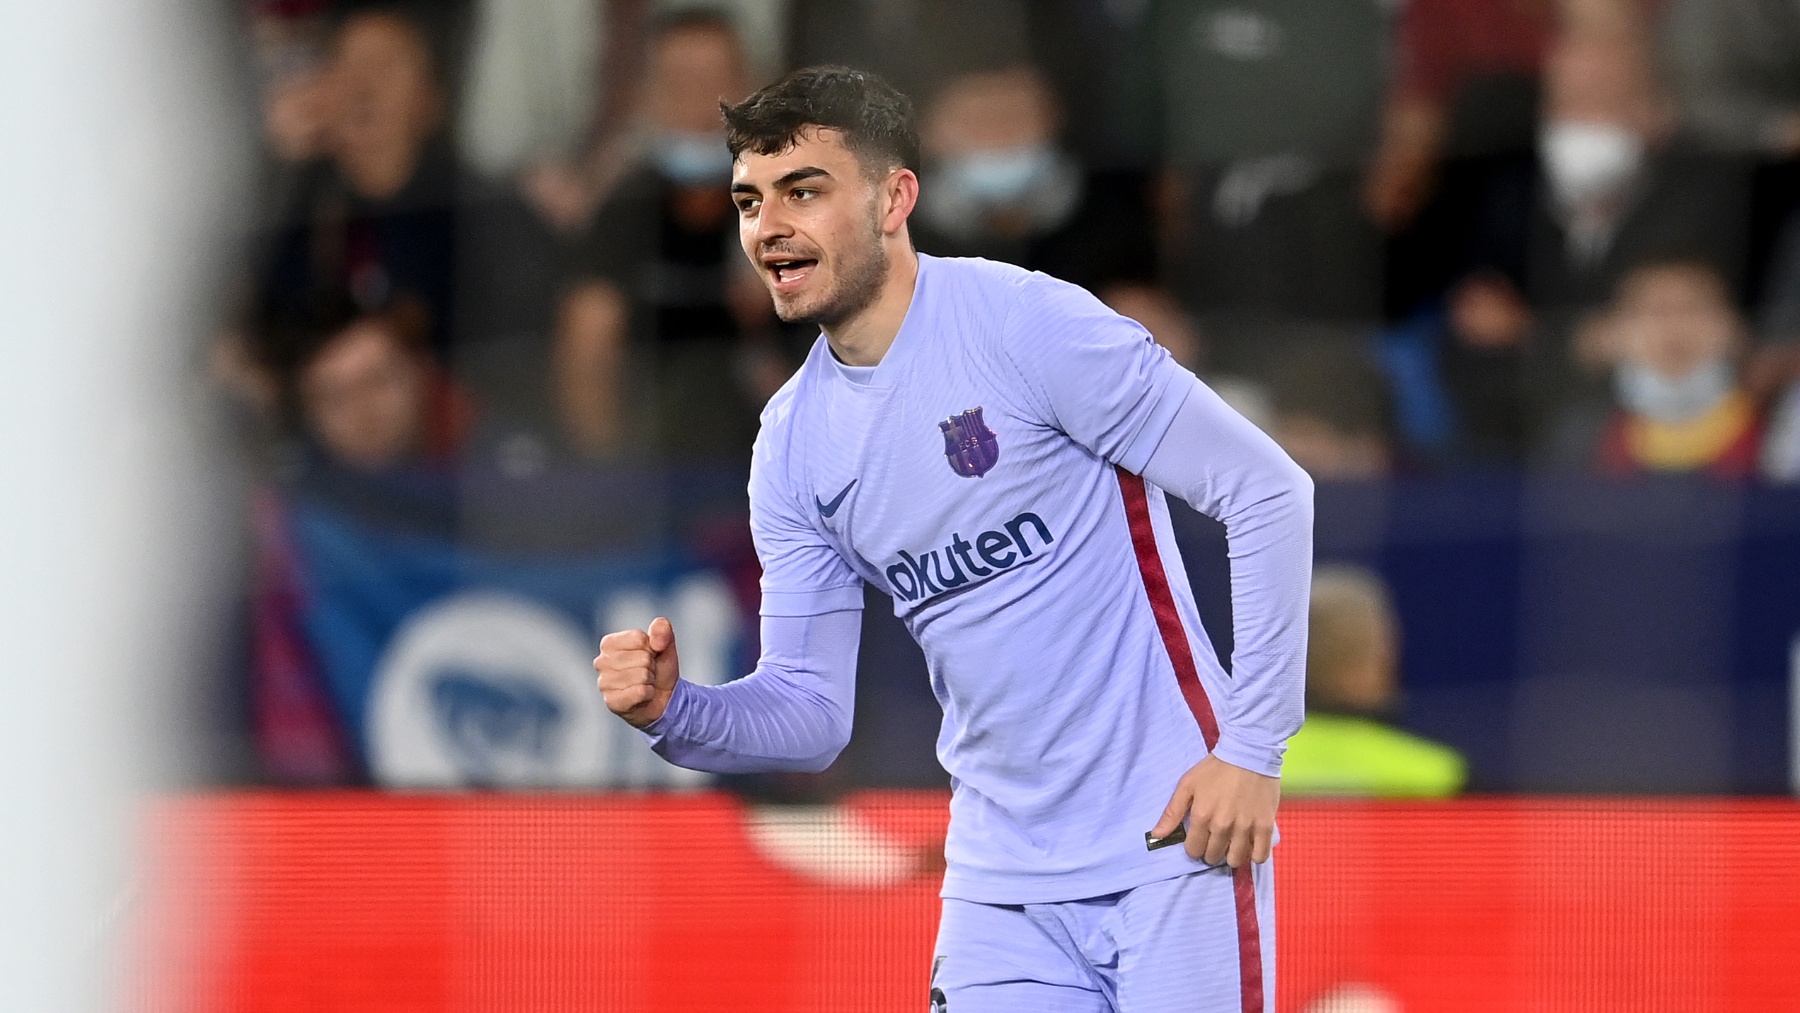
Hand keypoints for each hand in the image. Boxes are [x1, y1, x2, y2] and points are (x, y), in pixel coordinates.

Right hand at [595, 617, 680, 727]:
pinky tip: (643, 696)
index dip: (652, 648)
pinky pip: (640, 692)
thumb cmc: (658, 669)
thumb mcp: (665, 644)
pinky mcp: (612, 702)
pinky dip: (649, 694)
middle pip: (643, 657)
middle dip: (651, 666)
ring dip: (650, 681)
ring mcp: (604, 683)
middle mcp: (601, 662)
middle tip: (647, 673)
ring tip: (644, 684)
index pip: (639, 638)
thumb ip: (662, 628)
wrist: (662, 699)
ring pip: (642, 675)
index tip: (649, 656)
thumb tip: (656, 642)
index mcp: (608, 643)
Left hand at [1150, 755, 1280, 868]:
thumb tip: (1156, 835)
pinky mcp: (1265, 827)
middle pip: (1213, 857)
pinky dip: (1254, 856)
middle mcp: (1223, 826)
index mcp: (1201, 816)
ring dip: (1231, 855)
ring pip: (1235, 860)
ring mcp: (1246, 828)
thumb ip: (1172, 812)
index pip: (1193, 850)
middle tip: (1215, 838)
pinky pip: (1260, 856)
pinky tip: (1250, 846)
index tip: (1199, 838)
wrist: (1249, 753)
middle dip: (1211, 850)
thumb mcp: (1187, 784)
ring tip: (1232, 843)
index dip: (1194, 846)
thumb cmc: (1215, 768)